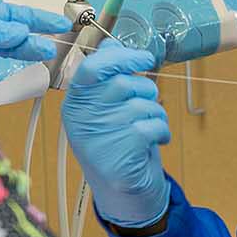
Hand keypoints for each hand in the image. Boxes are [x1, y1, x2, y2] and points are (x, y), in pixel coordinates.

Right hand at [62, 40, 170, 227]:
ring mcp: (99, 136)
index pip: (94, 67)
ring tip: (148, 129)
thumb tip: (112, 43)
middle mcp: (82, 118)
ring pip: (144, 103)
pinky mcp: (121, 152)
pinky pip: (154, 124)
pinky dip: (162, 130)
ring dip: (156, 113)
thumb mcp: (106, 108)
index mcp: (75, 103)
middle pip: (125, 82)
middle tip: (145, 107)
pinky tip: (155, 141)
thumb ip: (108, 76)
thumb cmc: (117, 143)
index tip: (144, 57)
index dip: (123, 57)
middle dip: (146, 91)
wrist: (122, 192)